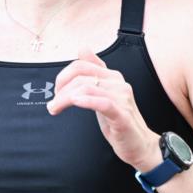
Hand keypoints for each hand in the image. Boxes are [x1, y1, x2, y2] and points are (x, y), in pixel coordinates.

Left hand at [46, 47, 161, 169]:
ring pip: (88, 88)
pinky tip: (75, 102)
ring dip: (66, 99)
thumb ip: (94, 72)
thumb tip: (83, 49)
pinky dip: (87, 101)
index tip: (56, 92)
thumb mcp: (103, 93)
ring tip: (56, 109)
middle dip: (61, 89)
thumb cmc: (119, 120)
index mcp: (112, 76)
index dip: (63, 76)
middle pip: (81, 76)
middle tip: (53, 105)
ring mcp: (122, 99)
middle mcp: (118, 83)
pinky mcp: (122, 116)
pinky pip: (103, 103)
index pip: (81, 65)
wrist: (139, 144)